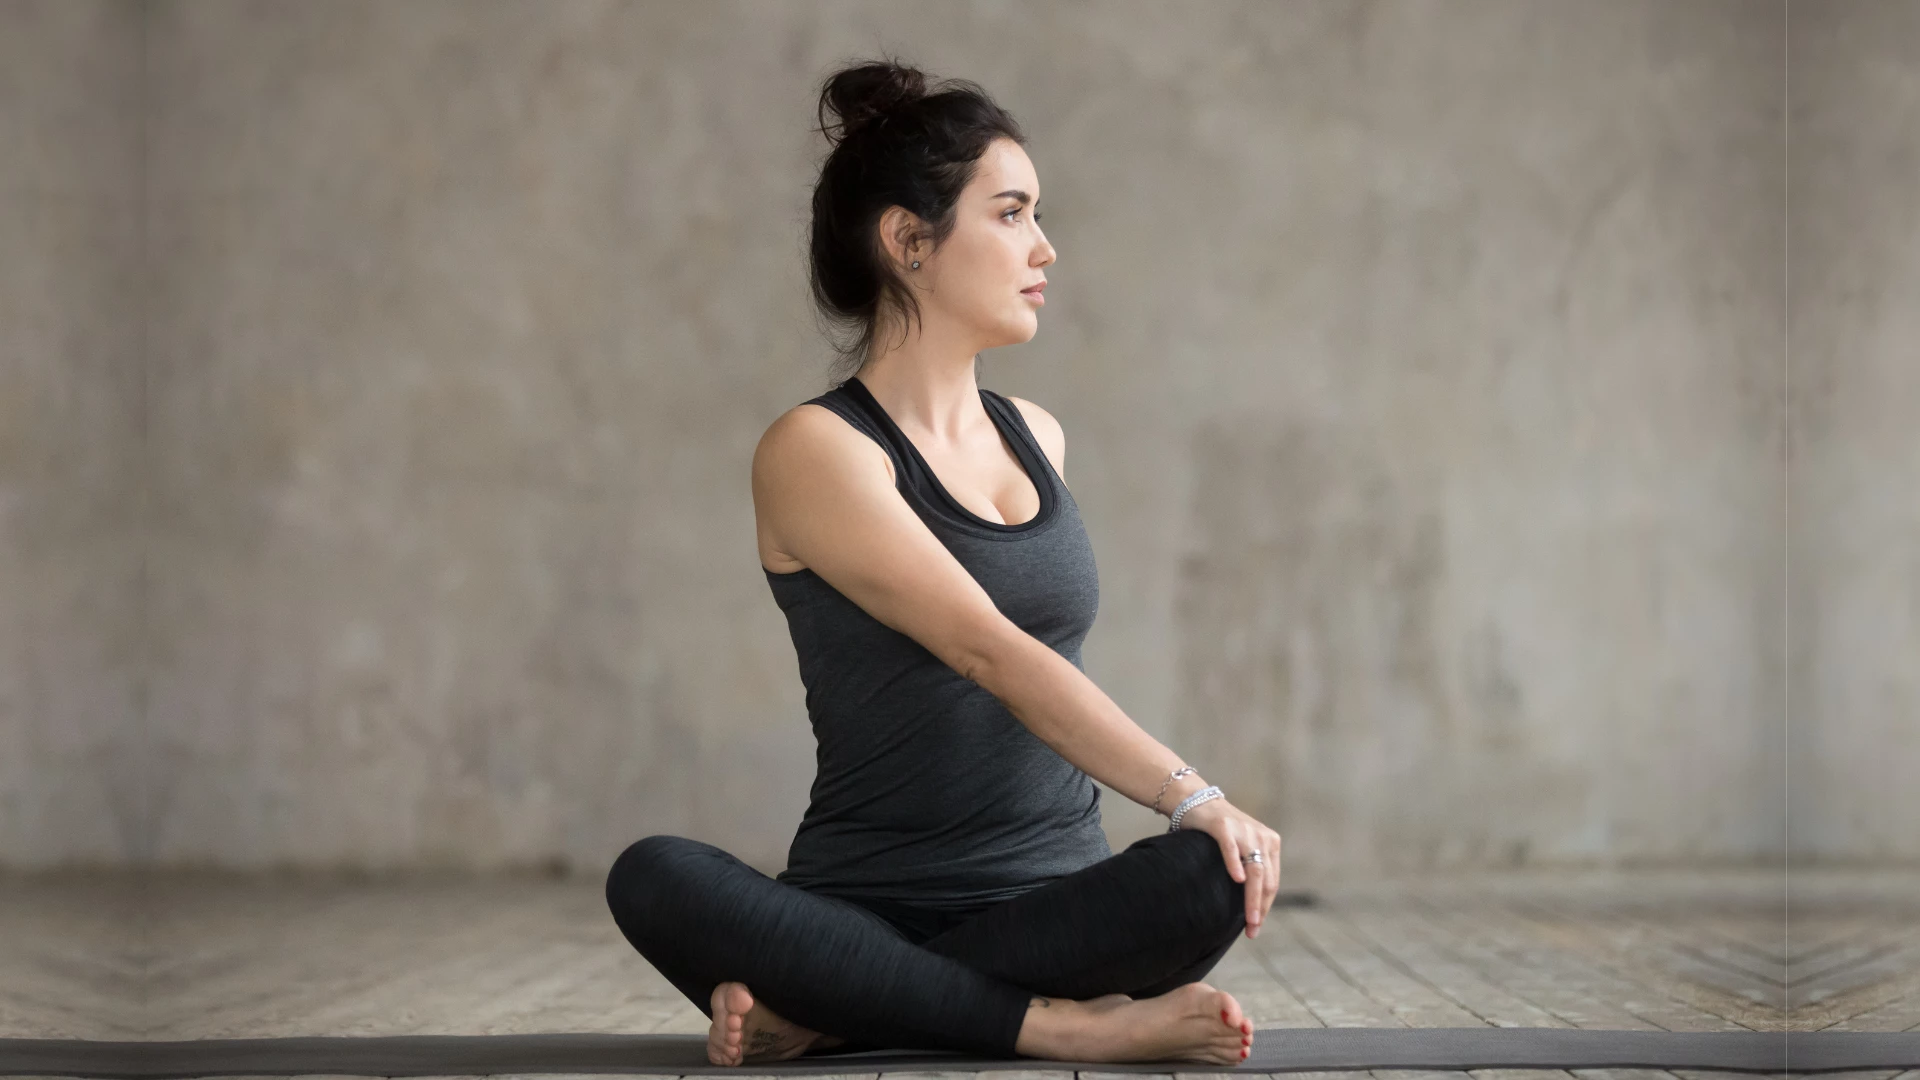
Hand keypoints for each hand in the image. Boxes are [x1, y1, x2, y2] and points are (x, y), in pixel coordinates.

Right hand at [1178, 798, 1282, 936]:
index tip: (1256, 927)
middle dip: (1260, 908)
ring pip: (1254, 869)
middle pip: (1266, 880)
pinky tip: (1237, 880)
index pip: (1272, 882)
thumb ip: (1250, 868)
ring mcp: (1243, 830)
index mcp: (1270, 843)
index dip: (1266, 907)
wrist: (1195, 800)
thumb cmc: (1216, 831)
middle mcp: (1261, 836)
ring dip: (1252, 897)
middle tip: (1253, 929)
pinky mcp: (1223, 826)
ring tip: (1249, 918)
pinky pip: (1231, 848)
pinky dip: (1235, 864)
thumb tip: (1251, 906)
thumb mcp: (1241, 847)